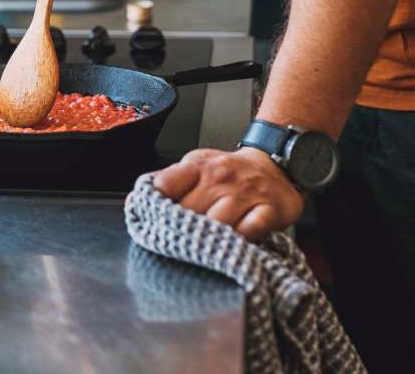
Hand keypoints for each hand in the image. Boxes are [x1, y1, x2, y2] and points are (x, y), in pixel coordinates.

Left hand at [153, 147, 305, 240]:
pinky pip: (251, 229)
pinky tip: (232, 244)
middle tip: (174, 245)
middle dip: (179, 229)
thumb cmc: (229, 171)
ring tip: (199, 251)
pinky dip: (240, 240)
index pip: (166, 184)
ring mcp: (245, 193)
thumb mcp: (197, 165)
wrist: (275, 164)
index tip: (152, 221)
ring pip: (218, 222)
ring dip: (206, 239)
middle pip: (189, 210)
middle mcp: (220, 177)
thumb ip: (172, 181)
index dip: (156, 206)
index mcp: (197, 166)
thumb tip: (138, 200)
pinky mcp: (269, 209)